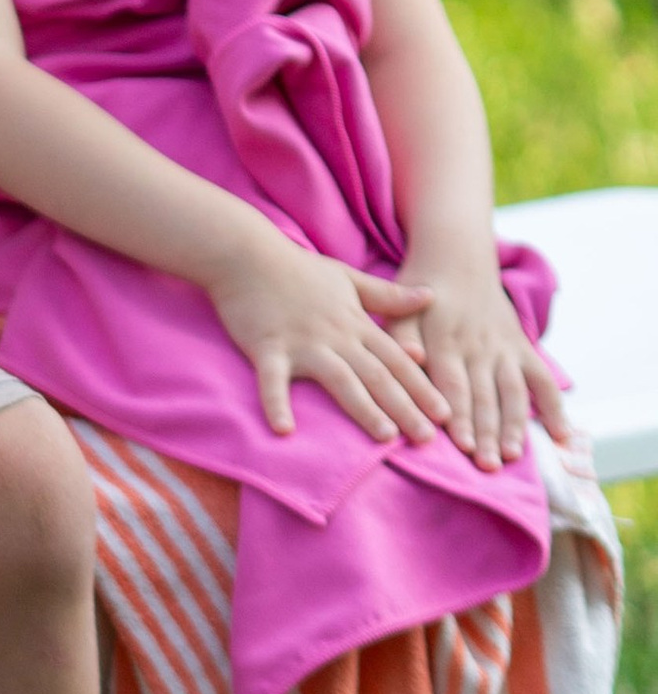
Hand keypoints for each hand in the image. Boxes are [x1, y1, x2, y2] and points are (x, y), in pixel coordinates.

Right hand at [204, 229, 451, 444]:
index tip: (446, 414)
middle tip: (427, 440)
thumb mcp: (349, 278)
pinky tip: (284, 431)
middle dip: (405, 408)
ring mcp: (302, 343)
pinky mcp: (266, 348)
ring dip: (364, 408)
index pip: (396, 360)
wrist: (247, 254)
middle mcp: (335, 336)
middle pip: (377, 375)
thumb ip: (388, 295)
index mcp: (355, 323)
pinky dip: (277, 404)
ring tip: (385, 437)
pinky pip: (273, 381)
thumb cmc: (297, 269)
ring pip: (341, 379)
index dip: (422, 387)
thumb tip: (430, 296)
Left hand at [389, 250, 568, 470]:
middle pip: (484, 396)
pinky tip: (561, 435)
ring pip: (513, 392)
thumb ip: (402, 336)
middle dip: (486, 432)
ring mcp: (504, 348)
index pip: (453, 383)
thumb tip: (412, 359)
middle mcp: (478, 347)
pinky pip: (542, 380)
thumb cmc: (420, 291)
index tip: (462, 444)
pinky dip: (554, 407)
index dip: (459, 414)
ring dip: (514, 426)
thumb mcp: (401, 306)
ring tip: (512, 456)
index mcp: (445, 339)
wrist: (457, 257)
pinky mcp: (522, 348)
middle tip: (486, 464)